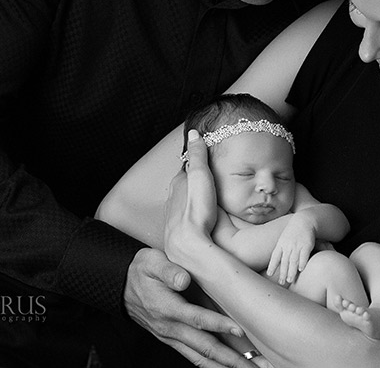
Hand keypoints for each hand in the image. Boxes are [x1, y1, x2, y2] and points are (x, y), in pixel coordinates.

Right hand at [124, 248, 252, 367]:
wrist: (122, 286)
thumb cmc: (142, 270)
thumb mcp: (151, 262)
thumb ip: (167, 270)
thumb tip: (183, 279)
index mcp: (167, 307)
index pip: (196, 319)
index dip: (218, 325)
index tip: (239, 330)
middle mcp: (170, 327)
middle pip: (204, 346)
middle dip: (230, 358)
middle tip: (254, 364)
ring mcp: (171, 337)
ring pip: (200, 357)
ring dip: (224, 366)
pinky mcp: (172, 340)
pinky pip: (193, 356)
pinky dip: (210, 365)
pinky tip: (225, 367)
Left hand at [165, 130, 218, 264]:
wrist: (189, 247)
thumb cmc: (197, 212)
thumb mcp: (200, 177)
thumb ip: (197, 155)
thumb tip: (193, 132)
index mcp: (178, 184)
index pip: (186, 168)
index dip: (196, 163)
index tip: (205, 159)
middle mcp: (172, 200)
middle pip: (183, 186)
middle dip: (193, 181)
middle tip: (207, 178)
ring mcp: (173, 218)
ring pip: (183, 203)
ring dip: (192, 200)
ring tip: (205, 199)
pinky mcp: (178, 234)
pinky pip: (185, 219)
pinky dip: (192, 216)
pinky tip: (200, 221)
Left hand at [267, 213, 314, 284]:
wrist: (303, 221)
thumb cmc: (293, 231)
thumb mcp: (283, 238)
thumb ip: (280, 249)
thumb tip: (276, 260)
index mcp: (281, 244)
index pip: (275, 256)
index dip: (272, 265)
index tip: (269, 274)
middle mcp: (288, 246)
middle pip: (284, 261)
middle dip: (282, 273)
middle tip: (281, 282)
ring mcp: (297, 245)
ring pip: (293, 260)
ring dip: (291, 271)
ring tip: (289, 280)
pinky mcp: (306, 245)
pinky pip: (304, 255)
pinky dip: (302, 262)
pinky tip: (301, 269)